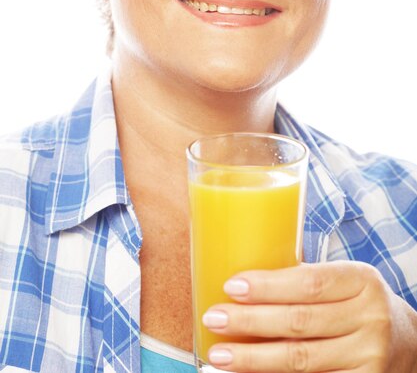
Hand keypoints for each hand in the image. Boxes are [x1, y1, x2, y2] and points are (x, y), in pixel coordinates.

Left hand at [202, 261, 416, 371]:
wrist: (405, 342)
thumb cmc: (358, 303)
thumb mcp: (344, 280)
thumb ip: (306, 280)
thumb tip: (244, 284)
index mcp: (362, 281)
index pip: (309, 283)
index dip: (268, 286)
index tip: (232, 286)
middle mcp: (370, 318)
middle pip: (300, 322)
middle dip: (251, 322)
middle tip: (215, 318)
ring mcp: (369, 357)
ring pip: (301, 360)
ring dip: (254, 359)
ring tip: (220, 354)